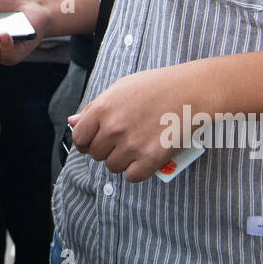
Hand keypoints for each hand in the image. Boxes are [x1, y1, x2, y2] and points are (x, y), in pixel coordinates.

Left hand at [69, 66, 203, 182]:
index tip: (94, 141)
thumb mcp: (119, 88)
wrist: (190, 91)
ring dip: (122, 161)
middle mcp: (113, 128)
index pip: (79, 138)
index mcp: (102, 109)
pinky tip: (144, 158)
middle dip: (105, 150)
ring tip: (135, 147)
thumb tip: (72, 122)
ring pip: (113, 167)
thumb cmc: (156, 86)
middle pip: (96, 154)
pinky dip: (137, 171)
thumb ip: (93, 107)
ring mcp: (131, 145)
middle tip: (122, 141)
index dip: (85, 141)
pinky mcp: (150, 159)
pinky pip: (132, 176)